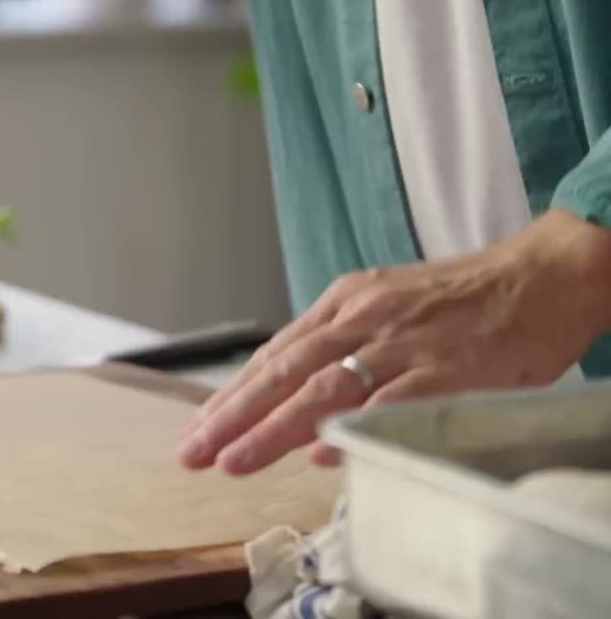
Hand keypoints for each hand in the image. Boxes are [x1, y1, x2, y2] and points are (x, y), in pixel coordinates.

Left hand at [178, 210, 610, 474]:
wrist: (542, 276)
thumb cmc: (463, 298)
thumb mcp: (388, 305)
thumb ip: (342, 347)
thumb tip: (296, 397)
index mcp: (347, 302)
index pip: (275, 354)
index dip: (234, 394)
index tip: (198, 427)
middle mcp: (364, 319)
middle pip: (284, 371)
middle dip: (232, 415)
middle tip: (193, 451)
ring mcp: (403, 344)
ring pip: (323, 388)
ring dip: (272, 428)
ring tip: (233, 460)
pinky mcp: (446, 369)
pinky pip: (390, 402)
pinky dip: (351, 426)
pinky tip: (318, 453)